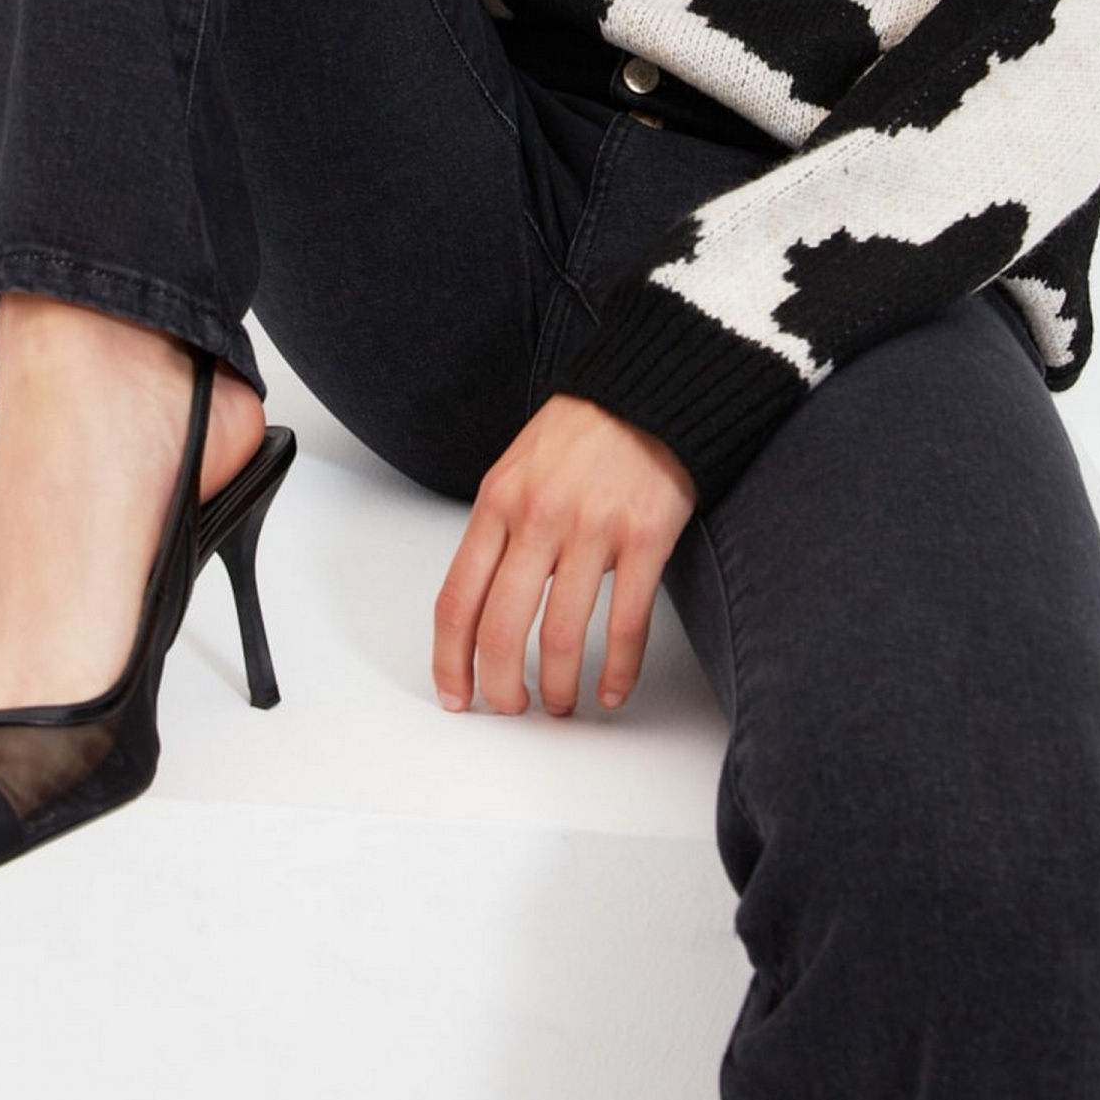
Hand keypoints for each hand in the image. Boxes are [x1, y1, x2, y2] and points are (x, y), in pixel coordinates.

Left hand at [431, 392, 695, 716]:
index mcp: (497, 502)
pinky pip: (627, 623)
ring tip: (559, 705)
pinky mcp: (646, 538)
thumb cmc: (582, 431)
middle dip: (500, 685)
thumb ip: (499, 530)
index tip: (455, 691)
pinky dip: (619, 670)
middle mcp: (538, 517)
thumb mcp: (517, 468)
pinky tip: (613, 690)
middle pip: (501, 628)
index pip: (457, 598)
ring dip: (557, 686)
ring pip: (562, 635)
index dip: (451, 658)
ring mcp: (593, 529)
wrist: (649, 390)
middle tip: (509, 708)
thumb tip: (482, 604)